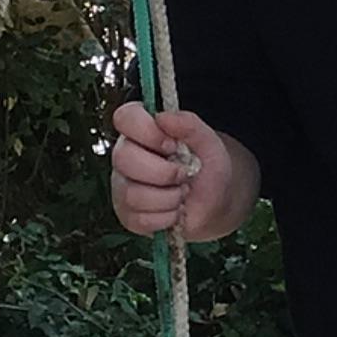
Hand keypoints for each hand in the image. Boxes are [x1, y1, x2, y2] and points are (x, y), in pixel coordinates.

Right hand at [110, 102, 240, 240]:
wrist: (214, 202)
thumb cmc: (205, 167)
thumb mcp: (208, 142)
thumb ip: (189, 125)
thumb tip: (162, 117)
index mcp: (140, 132)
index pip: (124, 118)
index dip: (148, 131)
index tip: (173, 145)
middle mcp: (125, 157)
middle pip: (123, 158)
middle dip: (163, 171)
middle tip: (183, 174)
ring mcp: (123, 187)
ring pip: (132, 194)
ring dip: (169, 197)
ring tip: (182, 193)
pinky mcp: (128, 216)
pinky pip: (140, 219)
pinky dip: (167, 218)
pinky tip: (176, 211)